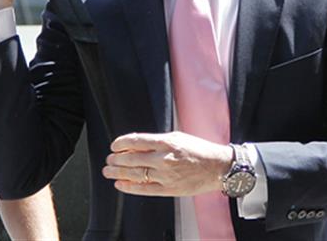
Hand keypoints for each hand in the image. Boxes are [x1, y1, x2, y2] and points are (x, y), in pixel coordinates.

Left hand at [102, 131, 232, 196]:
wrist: (218, 167)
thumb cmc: (199, 150)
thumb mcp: (178, 137)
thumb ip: (157, 141)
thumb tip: (135, 145)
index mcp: (167, 142)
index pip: (136, 141)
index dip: (121, 143)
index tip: (114, 146)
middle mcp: (165, 158)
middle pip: (132, 159)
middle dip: (116, 159)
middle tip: (109, 160)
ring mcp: (166, 175)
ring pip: (135, 174)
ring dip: (118, 173)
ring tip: (109, 171)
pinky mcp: (169, 189)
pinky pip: (144, 189)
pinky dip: (130, 187)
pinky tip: (120, 184)